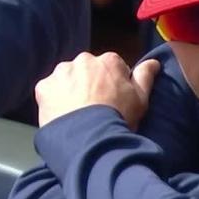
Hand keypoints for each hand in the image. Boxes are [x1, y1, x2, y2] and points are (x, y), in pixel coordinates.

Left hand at [35, 52, 160, 127]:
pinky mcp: (44, 87)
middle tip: (93, 108)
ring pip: (66, 78)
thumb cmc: (119, 118)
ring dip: (69, 89)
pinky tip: (61, 115)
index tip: (112, 100)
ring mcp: (61, 72)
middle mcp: (83, 60)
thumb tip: (154, 62)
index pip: (111, 67)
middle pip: (87, 70)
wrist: (89, 139)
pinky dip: (53, 100)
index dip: (112, 84)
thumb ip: (146, 76)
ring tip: (76, 114)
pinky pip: (49, 91)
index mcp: (109, 60)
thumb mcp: (141, 99)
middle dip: (89, 83)